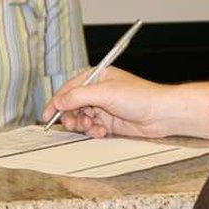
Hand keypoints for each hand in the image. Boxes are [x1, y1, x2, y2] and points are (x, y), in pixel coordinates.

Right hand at [43, 67, 175, 138]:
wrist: (161, 114)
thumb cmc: (139, 96)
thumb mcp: (105, 93)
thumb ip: (78, 97)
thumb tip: (59, 102)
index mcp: (96, 77)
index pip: (69, 88)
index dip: (56, 102)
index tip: (47, 115)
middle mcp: (98, 91)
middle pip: (72, 105)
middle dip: (71, 116)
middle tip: (74, 124)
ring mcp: (104, 107)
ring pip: (82, 118)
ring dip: (84, 125)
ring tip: (93, 127)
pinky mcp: (110, 121)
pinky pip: (93, 128)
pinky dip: (94, 131)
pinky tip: (103, 131)